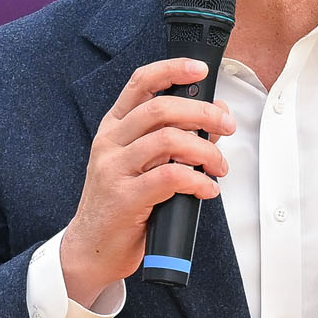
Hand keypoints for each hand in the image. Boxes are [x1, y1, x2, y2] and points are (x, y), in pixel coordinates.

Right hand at [60, 57, 234, 306]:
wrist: (91, 248)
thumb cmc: (120, 204)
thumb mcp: (139, 163)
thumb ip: (169, 139)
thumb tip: (212, 118)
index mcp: (113, 128)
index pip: (140, 84)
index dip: (171, 70)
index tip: (199, 69)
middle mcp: (110, 143)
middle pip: (161, 108)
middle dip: (202, 112)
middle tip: (226, 126)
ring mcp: (114, 169)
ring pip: (168, 140)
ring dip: (205, 150)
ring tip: (218, 166)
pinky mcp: (125, 197)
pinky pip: (170, 177)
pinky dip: (197, 180)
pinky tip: (206, 189)